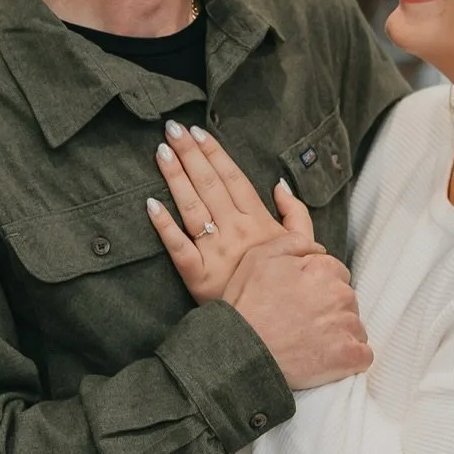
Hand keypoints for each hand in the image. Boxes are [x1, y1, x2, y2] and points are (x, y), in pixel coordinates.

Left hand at [147, 120, 316, 303]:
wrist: (271, 324)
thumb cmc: (285, 282)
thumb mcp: (303, 246)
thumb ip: (296, 213)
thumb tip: (280, 184)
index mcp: (257, 222)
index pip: (234, 179)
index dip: (215, 154)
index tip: (198, 132)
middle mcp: (234, 232)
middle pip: (209, 185)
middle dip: (190, 154)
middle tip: (172, 128)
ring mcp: (214, 252)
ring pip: (192, 207)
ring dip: (176, 178)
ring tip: (161, 152)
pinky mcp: (196, 276)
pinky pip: (177, 247)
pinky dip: (164, 226)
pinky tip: (150, 204)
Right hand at [224, 237, 373, 389]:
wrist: (241, 352)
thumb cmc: (247, 306)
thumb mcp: (259, 257)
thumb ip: (293, 241)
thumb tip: (318, 248)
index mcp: (325, 269)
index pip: (337, 274)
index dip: (318, 287)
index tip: (301, 301)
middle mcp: (341, 295)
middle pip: (347, 300)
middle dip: (330, 310)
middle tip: (302, 323)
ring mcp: (348, 326)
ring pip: (354, 327)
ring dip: (339, 334)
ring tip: (310, 343)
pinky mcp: (350, 356)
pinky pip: (362, 355)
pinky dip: (349, 358)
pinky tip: (326, 359)